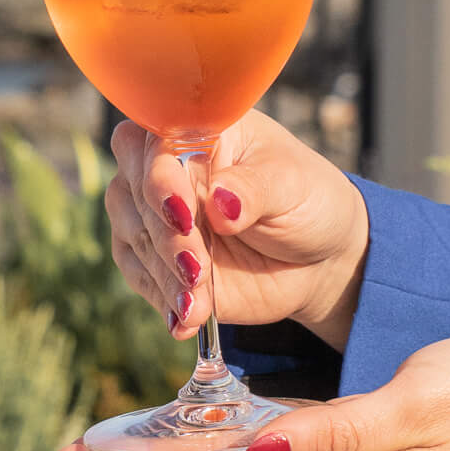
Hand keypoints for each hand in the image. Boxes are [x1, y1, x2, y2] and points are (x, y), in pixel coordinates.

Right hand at [105, 112, 369, 351]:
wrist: (317, 259)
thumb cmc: (307, 201)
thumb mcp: (293, 186)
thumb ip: (255, 189)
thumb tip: (222, 201)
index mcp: (200, 132)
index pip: (156, 143)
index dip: (160, 177)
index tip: (183, 214)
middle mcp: (168, 169)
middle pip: (133, 192)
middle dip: (163, 234)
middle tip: (197, 266)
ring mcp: (159, 216)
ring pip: (132, 237)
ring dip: (163, 272)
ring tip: (199, 300)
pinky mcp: (159, 261)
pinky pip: (143, 278)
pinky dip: (164, 299)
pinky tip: (188, 318)